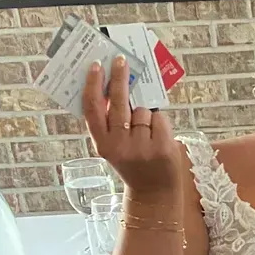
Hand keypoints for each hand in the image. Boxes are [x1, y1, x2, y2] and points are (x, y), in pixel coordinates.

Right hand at [81, 55, 181, 199]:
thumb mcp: (115, 147)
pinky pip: (160, 119)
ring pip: (143, 111)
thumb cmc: (133, 163)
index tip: (97, 66)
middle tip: (121, 61)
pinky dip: (161, 122)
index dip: (94, 85)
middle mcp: (120, 146)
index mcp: (103, 145)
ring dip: (146, 113)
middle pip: (118, 103)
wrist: (153, 193)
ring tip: (146, 131)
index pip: (93, 110)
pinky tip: (159, 135)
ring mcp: (141, 148)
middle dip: (120, 78)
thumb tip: (118, 86)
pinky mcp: (161, 148)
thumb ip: (112, 123)